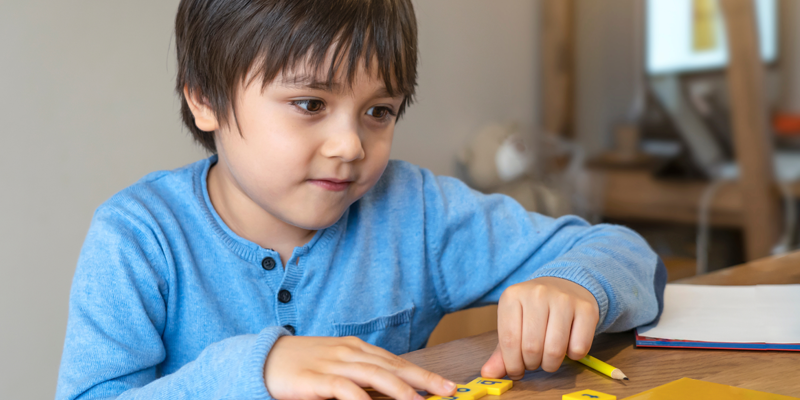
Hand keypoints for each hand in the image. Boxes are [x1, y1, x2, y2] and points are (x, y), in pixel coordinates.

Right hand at [264, 336, 456, 399]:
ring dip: (399, 390)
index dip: (422, 373)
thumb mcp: (335, 365)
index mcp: (356, 348)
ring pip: (374, 375)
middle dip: (422, 379)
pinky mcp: (316, 378)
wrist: (263, 358)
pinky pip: (344, 388)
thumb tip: (390, 391)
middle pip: (393, 366)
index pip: (396, 361)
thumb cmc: (302, 364)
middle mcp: (349, 352)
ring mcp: (333, 364)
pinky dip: (360, 399)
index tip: (445, 385)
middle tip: (446, 390)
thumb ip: (360, 376)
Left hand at [480, 277, 599, 379]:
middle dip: (532, 364)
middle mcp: (537, 293)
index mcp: (512, 296)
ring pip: (555, 350)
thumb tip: (488, 374)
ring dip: (551, 364)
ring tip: (548, 358)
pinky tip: (568, 345)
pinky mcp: (586, 308)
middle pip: (532, 348)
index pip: (509, 341)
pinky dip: (573, 355)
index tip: (516, 371)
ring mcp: (563, 299)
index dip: (512, 364)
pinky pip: (579, 347)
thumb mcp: (514, 324)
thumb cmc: (535, 311)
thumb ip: (501, 351)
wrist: (566, 286)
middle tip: (534, 362)